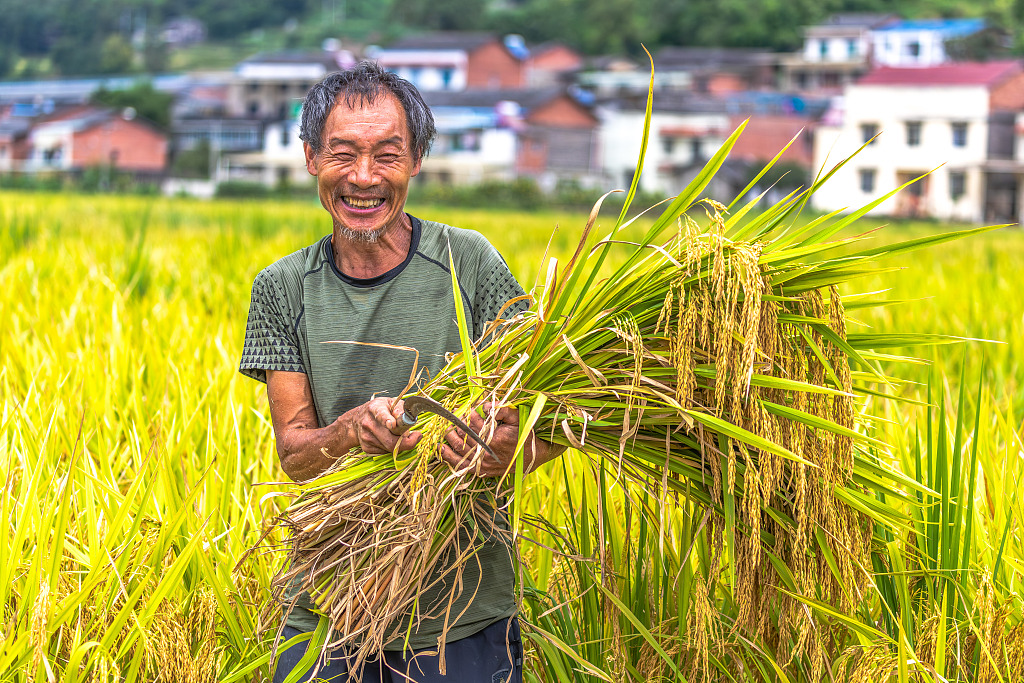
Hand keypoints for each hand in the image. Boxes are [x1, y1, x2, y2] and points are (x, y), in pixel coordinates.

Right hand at [342, 397, 420, 454]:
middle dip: (407, 441)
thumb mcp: (391, 402)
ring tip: (403, 435)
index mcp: (375, 408)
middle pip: (389, 440)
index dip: (387, 420)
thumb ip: (401, 409)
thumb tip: (408, 420)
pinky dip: (393, 448)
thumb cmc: (379, 410)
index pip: (381, 415)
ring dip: (401, 444)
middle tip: (417, 436)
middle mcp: (368, 424)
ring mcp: (366, 438)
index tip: (393, 425)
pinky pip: (386, 452)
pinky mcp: (367, 448)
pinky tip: (392, 439)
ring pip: (390, 448)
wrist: (357, 420)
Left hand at [439, 403, 563, 477]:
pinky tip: (441, 448)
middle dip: (458, 424)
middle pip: (464, 435)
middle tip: (455, 417)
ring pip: (459, 448)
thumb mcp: (517, 419)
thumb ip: (502, 409)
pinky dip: (448, 457)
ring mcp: (482, 463)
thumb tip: (486, 405)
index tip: (468, 409)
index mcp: (494, 438)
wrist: (532, 457)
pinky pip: (460, 465)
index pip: (474, 423)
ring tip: (446, 429)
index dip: (469, 415)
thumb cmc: (524, 436)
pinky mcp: (480, 471)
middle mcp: (485, 452)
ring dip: (450, 437)